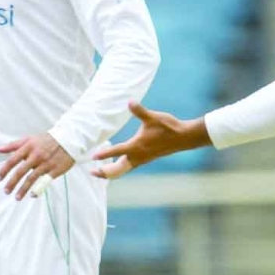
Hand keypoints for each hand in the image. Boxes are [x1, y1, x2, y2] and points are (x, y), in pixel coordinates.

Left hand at [0, 133, 74, 200]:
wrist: (69, 139)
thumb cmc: (47, 140)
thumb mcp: (29, 139)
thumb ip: (13, 145)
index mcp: (28, 147)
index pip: (13, 160)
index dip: (4, 170)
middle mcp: (36, 155)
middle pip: (20, 171)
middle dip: (12, 183)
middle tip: (6, 191)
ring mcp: (46, 163)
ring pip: (31, 178)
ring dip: (23, 189)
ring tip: (17, 197)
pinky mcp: (55, 170)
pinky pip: (45, 181)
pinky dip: (38, 189)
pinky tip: (33, 195)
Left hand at [91, 101, 210, 179]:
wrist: (183, 137)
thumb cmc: (167, 127)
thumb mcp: (152, 117)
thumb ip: (139, 110)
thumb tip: (129, 101)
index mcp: (136, 147)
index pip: (116, 151)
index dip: (104, 154)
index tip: (92, 157)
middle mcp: (138, 156)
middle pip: (118, 169)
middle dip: (104, 172)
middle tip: (91, 171)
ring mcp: (142, 159)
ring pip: (124, 170)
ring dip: (111, 172)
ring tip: (100, 172)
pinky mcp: (146, 159)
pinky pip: (129, 167)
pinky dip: (120, 168)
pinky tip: (117, 164)